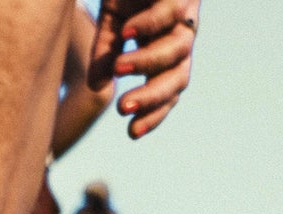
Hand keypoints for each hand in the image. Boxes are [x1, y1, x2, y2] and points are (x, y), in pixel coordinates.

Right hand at [90, 0, 199, 138]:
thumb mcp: (112, 21)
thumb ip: (105, 54)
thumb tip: (98, 89)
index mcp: (166, 48)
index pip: (168, 90)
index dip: (155, 113)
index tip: (131, 133)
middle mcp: (180, 34)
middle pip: (179, 78)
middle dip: (152, 97)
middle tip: (123, 108)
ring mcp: (184, 11)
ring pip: (179, 49)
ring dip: (147, 63)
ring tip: (118, 68)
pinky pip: (170, 12)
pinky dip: (148, 25)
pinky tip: (126, 34)